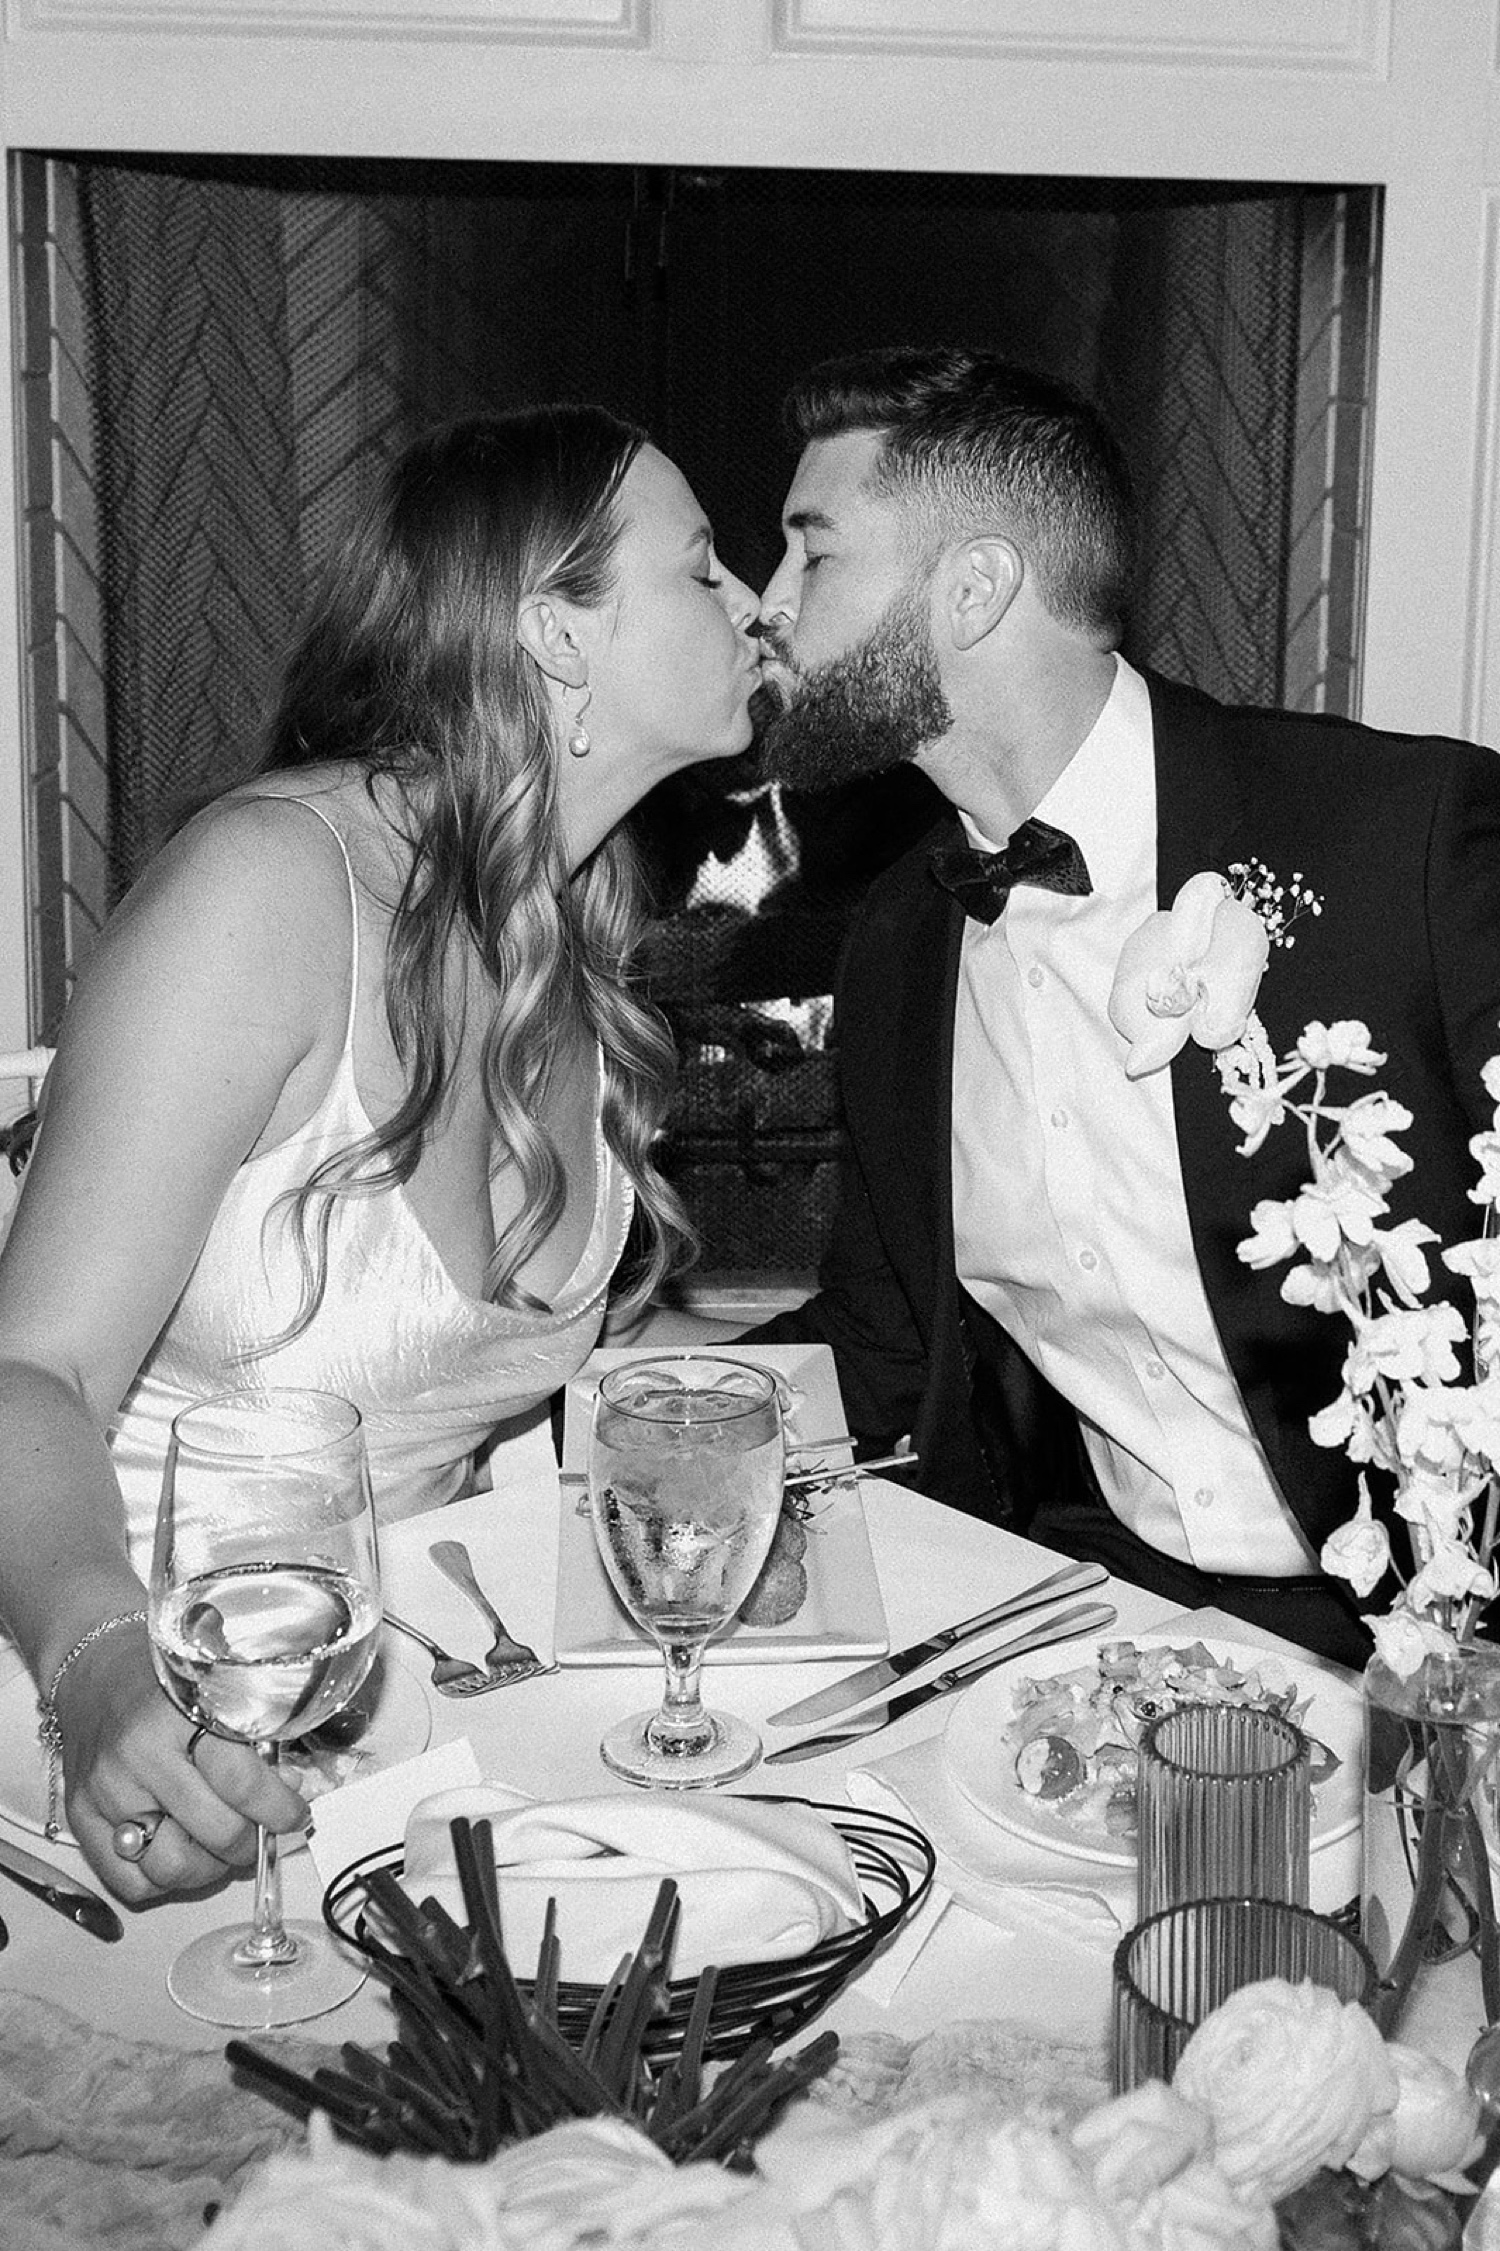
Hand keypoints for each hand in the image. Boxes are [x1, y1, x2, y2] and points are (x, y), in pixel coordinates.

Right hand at [54, 1625, 309, 1901]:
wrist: (96, 1670)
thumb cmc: (163, 1678)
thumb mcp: (218, 1689)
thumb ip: (254, 1737)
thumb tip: (289, 1790)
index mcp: (179, 1713)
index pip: (240, 1781)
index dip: (279, 1808)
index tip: (297, 1815)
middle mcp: (138, 1755)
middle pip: (215, 1831)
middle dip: (252, 1841)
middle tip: (263, 1833)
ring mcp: (106, 1791)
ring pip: (172, 1867)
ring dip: (210, 1868)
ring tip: (221, 1846)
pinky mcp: (81, 1817)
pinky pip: (130, 1881)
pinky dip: (163, 1880)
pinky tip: (180, 1850)